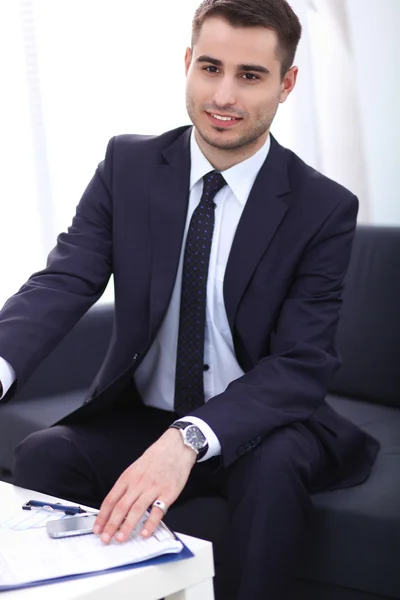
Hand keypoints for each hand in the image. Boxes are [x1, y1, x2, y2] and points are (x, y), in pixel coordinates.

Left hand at [93, 428, 196, 542]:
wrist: (175, 447)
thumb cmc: (156, 458)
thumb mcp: (135, 468)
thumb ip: (126, 486)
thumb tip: (116, 505)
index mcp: (128, 477)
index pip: (110, 499)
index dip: (102, 516)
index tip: (97, 528)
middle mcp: (138, 483)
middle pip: (120, 507)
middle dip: (111, 525)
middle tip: (105, 539)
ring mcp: (153, 489)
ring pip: (136, 510)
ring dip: (127, 527)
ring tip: (120, 539)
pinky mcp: (167, 493)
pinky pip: (157, 511)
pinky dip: (150, 523)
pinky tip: (144, 532)